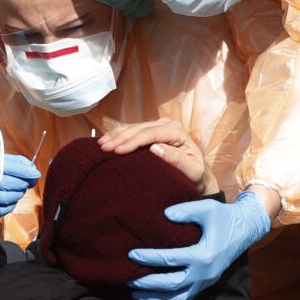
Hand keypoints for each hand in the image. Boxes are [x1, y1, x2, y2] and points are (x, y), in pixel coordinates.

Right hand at [0, 154, 39, 230]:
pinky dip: (9, 205)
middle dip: (23, 184)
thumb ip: (17, 163)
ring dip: (16, 194)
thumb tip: (33, 169)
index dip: (28, 172)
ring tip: (13, 189)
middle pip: (16, 184)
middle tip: (23, 182)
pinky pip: (4, 209)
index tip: (35, 174)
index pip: (15, 167)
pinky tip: (6, 199)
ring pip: (10, 198)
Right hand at [98, 118, 214, 192]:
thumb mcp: (192, 170)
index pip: (150, 133)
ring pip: (133, 128)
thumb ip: (176, 159)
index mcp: (176, 131)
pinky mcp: (150, 132)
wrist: (198, 174)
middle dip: (120, 137)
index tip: (118, 151)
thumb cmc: (195, 174)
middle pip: (139, 129)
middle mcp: (166, 125)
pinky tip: (106, 140)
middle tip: (104, 148)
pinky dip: (118, 135)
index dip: (133, 141)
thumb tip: (155, 148)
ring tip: (101, 144)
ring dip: (116, 135)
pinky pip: (132, 131)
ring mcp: (157, 126)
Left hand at [127, 190, 270, 299]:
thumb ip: (186, 211)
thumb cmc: (223, 217)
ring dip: (155, 298)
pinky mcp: (205, 284)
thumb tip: (164, 215)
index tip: (131, 254)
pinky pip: (184, 299)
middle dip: (148, 284)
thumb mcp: (207, 209)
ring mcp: (205, 282)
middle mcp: (204, 273)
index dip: (149, 258)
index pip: (171, 260)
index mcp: (204, 255)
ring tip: (135, 294)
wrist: (245, 230)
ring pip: (178, 298)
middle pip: (171, 285)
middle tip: (129, 279)